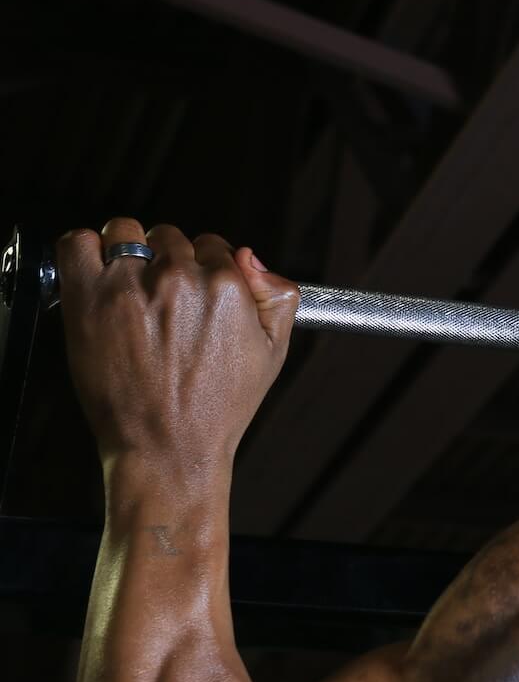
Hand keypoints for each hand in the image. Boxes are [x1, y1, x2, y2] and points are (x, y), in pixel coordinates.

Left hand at [57, 219, 298, 472]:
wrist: (169, 448)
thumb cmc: (219, 408)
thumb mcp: (272, 354)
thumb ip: (277, 297)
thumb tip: (250, 257)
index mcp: (227, 287)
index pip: (212, 246)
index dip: (204, 269)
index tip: (194, 294)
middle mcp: (179, 279)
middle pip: (170, 238)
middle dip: (168, 261)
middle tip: (162, 301)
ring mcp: (130, 284)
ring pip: (125, 233)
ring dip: (127, 252)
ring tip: (128, 289)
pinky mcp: (88, 297)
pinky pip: (77, 244)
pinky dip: (85, 251)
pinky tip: (96, 276)